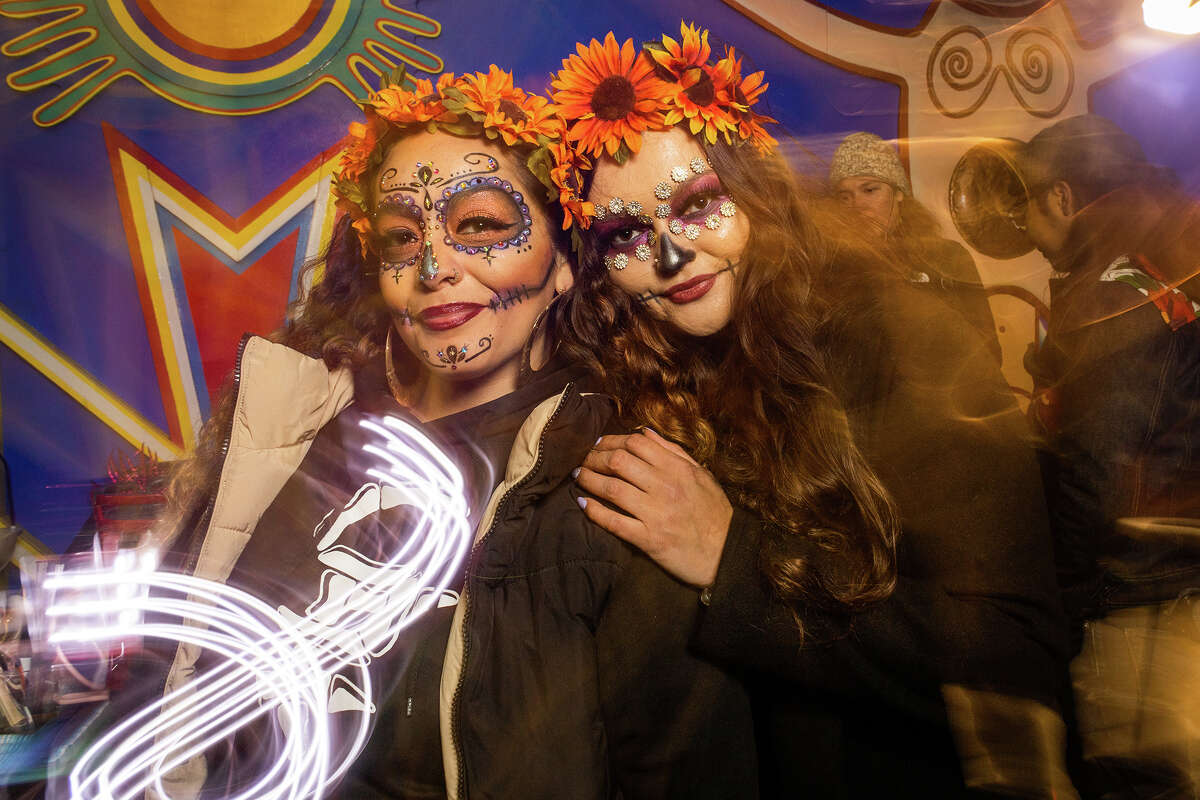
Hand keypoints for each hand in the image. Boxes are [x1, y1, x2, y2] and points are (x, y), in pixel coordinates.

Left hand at [574, 428, 731, 587]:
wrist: (727, 553)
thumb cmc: (714, 512)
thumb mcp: (701, 475)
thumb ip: (673, 452)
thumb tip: (645, 432)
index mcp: (678, 468)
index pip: (636, 443)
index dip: (612, 440)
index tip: (599, 444)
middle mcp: (665, 487)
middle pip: (618, 462)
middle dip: (594, 457)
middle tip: (583, 459)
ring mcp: (655, 513)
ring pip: (612, 489)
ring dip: (589, 480)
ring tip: (578, 476)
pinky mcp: (649, 539)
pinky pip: (615, 522)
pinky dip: (594, 511)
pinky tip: (582, 503)